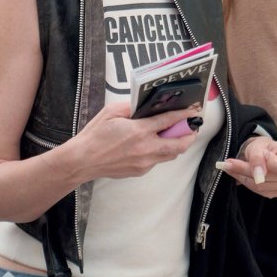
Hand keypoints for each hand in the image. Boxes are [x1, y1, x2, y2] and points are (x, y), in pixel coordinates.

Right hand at [67, 102, 198, 179]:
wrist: (83, 160)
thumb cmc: (95, 134)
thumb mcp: (111, 111)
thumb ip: (131, 106)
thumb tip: (144, 105)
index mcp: (139, 131)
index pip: (169, 121)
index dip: (184, 115)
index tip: (194, 111)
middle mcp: (146, 149)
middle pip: (179, 145)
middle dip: (190, 136)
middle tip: (193, 128)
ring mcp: (144, 163)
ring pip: (170, 155)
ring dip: (177, 145)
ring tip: (177, 135)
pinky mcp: (140, 171)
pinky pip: (157, 160)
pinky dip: (160, 151)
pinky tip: (154, 144)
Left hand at [218, 137, 276, 197]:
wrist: (263, 153)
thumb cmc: (264, 147)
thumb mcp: (259, 145)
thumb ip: (258, 158)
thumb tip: (258, 175)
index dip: (272, 164)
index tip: (263, 154)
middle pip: (268, 178)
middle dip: (245, 170)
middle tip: (227, 163)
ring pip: (260, 186)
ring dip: (241, 177)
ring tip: (229, 167)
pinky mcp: (275, 193)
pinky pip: (258, 191)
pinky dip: (245, 182)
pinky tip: (237, 174)